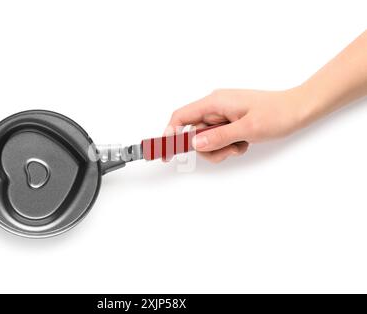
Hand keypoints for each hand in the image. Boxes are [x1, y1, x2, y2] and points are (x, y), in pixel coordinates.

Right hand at [165, 88, 306, 162]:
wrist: (299, 108)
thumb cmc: (278, 113)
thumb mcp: (247, 128)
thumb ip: (219, 137)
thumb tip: (195, 144)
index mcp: (215, 102)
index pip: (181, 116)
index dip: (170, 134)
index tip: (167, 152)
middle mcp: (216, 106)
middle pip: (194, 133)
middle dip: (208, 148)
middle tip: (228, 150)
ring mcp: (223, 114)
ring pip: (207, 139)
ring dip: (220, 148)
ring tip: (240, 145)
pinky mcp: (230, 121)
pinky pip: (219, 138)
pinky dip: (228, 145)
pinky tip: (244, 142)